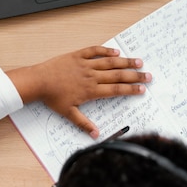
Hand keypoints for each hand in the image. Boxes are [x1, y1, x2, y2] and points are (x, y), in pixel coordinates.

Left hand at [6, 46, 151, 138]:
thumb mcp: (68, 113)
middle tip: (148, 76)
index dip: (131, 89)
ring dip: (125, 62)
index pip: (116, 90)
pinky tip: (116, 52)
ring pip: (109, 62)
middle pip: (117, 75)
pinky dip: (106, 50)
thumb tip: (96, 135)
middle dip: (134, 76)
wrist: (39, 81)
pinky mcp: (77, 55)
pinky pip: (94, 51)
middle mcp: (91, 76)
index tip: (142, 89)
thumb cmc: (52, 98)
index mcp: (91, 90)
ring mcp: (85, 64)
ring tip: (138, 62)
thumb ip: (83, 123)